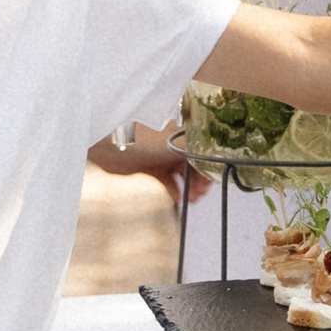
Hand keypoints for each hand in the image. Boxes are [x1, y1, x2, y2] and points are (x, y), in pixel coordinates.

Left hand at [88, 124, 212, 202]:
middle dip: (199, 180)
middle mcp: (174, 141)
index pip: (204, 150)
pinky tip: (177, 197)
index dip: (209, 167)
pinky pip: (166, 179)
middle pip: (193, 163)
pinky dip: (173, 189)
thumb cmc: (147, 137)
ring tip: (192, 198)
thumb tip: (217, 161)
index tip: (211, 183)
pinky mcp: (148, 165)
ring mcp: (161, 153)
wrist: (114, 143)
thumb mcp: (182, 143)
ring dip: (188, 186)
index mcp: (183, 131)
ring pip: (181, 172)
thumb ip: (201, 152)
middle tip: (200, 194)